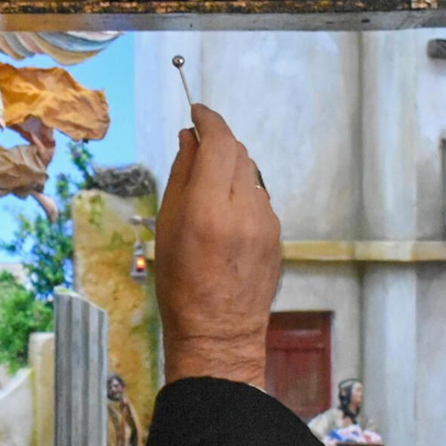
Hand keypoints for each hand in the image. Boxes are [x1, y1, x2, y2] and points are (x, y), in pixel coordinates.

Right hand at [156, 105, 280, 386]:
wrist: (218, 334)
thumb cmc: (181, 287)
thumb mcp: (166, 227)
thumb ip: (181, 176)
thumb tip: (189, 138)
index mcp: (210, 208)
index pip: (219, 142)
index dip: (209, 119)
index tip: (197, 111)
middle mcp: (244, 210)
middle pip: (239, 152)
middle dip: (219, 143)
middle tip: (197, 147)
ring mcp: (267, 223)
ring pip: (251, 175)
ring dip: (231, 171)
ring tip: (208, 195)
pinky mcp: (278, 236)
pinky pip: (260, 200)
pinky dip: (243, 196)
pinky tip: (226, 221)